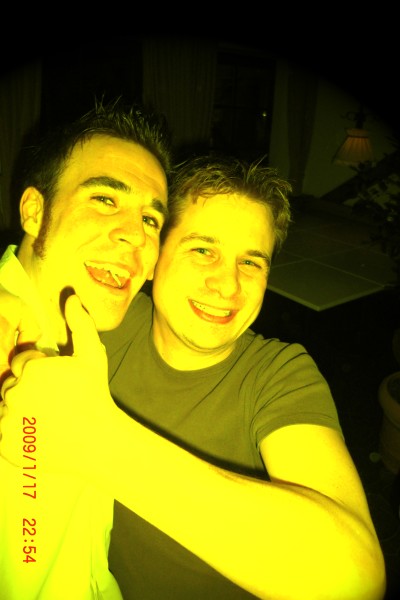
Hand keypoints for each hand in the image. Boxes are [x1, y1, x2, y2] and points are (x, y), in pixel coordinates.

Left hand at [0, 294, 114, 474]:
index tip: (57, 382)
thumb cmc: (94, 395)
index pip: (22, 362)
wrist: (97, 441)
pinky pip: (5, 433)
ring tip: (46, 416)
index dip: (40, 369)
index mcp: (31, 369)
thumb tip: (71, 297)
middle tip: (53, 400)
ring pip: (7, 408)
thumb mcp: (92, 355)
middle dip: (28, 388)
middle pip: (12, 384)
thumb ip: (80, 323)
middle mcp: (14, 393)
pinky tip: (40, 432)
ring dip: (21, 409)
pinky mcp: (6, 445)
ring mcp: (8, 422)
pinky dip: (17, 433)